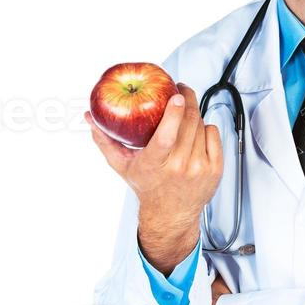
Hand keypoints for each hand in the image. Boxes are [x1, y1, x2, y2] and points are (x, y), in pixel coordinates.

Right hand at [84, 83, 222, 224]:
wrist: (171, 214)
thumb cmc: (147, 187)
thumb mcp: (122, 165)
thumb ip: (105, 140)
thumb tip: (89, 118)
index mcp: (155, 164)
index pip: (167, 136)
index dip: (173, 113)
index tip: (175, 96)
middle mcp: (179, 167)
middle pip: (188, 123)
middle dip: (187, 100)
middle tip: (181, 90)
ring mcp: (199, 168)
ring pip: (201, 125)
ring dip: (194, 114)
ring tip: (185, 113)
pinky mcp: (214, 169)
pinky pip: (214, 134)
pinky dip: (205, 127)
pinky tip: (196, 131)